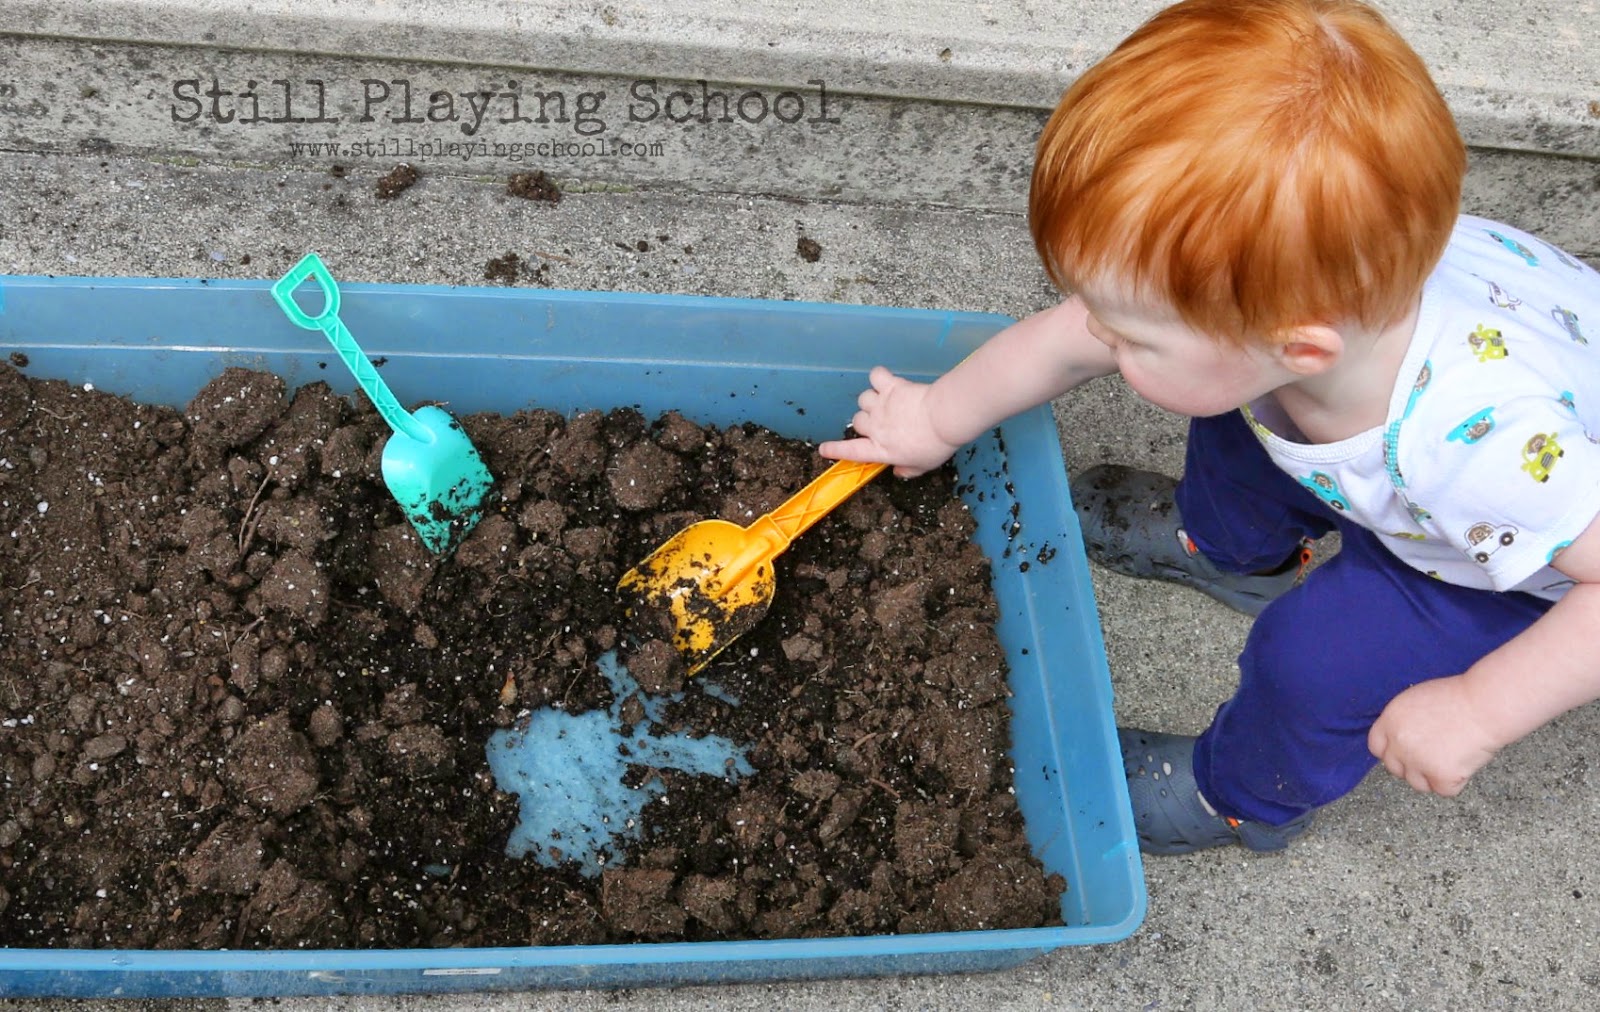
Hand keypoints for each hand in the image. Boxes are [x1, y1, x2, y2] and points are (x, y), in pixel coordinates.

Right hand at [817, 366, 959, 477]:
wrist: (944, 417)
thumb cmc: (935, 445)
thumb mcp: (922, 466)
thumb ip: (907, 470)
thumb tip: (898, 471)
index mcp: (881, 449)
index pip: (851, 451)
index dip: (835, 450)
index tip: (823, 449)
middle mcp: (876, 427)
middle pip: (857, 422)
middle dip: (865, 423)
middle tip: (881, 423)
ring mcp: (881, 405)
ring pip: (864, 400)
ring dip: (871, 401)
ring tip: (885, 402)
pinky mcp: (891, 387)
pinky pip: (876, 376)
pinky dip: (879, 377)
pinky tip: (885, 381)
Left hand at [1368, 675, 1502, 796]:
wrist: (1485, 706)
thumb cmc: (1459, 697)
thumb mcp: (1417, 700)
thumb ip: (1403, 722)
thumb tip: (1400, 739)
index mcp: (1390, 721)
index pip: (1376, 747)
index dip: (1391, 751)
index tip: (1404, 753)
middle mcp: (1398, 743)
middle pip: (1394, 768)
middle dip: (1411, 766)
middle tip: (1434, 756)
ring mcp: (1418, 762)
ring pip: (1417, 784)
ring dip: (1432, 776)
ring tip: (1452, 757)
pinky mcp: (1440, 776)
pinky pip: (1444, 790)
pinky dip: (1456, 782)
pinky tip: (1465, 762)